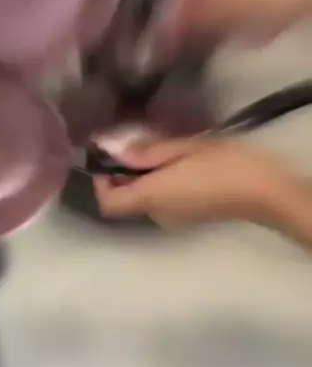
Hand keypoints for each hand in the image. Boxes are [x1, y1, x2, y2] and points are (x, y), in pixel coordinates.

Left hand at [93, 137, 291, 227]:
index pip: (108, 204)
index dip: (101, 184)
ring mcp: (174, 219)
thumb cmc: (224, 165)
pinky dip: (161, 185)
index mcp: (150, 197)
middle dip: (124, 176)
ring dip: (145, 178)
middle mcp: (156, 214)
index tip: (109, 160)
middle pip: (126, 201)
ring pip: (145, 200)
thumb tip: (117, 154)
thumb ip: (148, 152)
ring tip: (162, 151)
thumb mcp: (184, 148)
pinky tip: (180, 164)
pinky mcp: (189, 218)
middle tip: (137, 147)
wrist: (264, 192)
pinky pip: (163, 201)